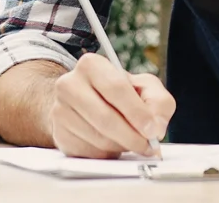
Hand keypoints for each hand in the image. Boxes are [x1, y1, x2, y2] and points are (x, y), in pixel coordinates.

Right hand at [49, 53, 174, 157]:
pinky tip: (112, 144)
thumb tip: (156, 127)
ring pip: (98, 138)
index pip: (116, 88)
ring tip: (130, 141)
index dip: (137, 113)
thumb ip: (158, 102)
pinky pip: (89, 152)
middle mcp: (69, 84)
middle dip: (132, 137)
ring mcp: (60, 110)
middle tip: (147, 146)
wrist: (84, 104)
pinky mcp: (59, 134)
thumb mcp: (144, 87)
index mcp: (91, 65)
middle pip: (105, 118)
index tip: (152, 131)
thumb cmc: (118, 95)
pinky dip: (107, 153)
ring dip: (121, 146)